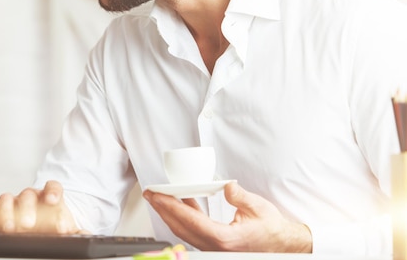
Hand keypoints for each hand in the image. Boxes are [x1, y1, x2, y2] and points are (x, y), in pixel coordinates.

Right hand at [0, 180, 86, 233]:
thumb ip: (77, 231)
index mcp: (49, 196)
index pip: (53, 187)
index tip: (53, 200)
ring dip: (7, 212)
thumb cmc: (53, 224)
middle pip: (28, 194)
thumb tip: (86, 236)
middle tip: (28, 223)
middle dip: (27, 208)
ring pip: (7, 199)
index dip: (52, 191)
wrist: (43, 226)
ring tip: (9, 227)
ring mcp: (14, 203)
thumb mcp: (67, 228)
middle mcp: (31, 197)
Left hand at [143, 181, 311, 251]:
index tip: (158, 196)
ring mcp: (213, 247)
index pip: (191, 221)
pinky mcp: (214, 243)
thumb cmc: (271, 229)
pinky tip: (180, 202)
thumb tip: (227, 186)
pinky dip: (183, 216)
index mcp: (224, 238)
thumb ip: (240, 197)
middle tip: (150, 194)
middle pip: (181, 227)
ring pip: (184, 230)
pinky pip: (192, 230)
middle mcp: (215, 245)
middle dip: (162, 210)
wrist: (282, 245)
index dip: (171, 207)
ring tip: (159, 197)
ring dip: (170, 213)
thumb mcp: (257, 208)